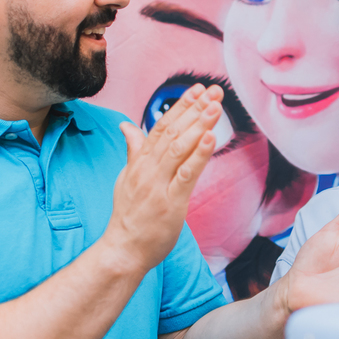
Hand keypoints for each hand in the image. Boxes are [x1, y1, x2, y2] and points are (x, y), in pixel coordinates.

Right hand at [103, 83, 222, 272]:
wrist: (123, 249)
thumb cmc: (129, 216)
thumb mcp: (127, 178)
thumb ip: (134, 151)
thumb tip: (128, 125)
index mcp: (140, 162)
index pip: (161, 126)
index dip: (181, 106)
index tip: (197, 89)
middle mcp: (148, 169)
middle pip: (172, 132)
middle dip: (195, 109)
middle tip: (214, 90)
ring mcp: (158, 185)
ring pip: (180, 148)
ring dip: (199, 125)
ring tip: (216, 106)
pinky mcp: (171, 203)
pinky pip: (186, 175)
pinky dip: (199, 155)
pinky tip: (210, 137)